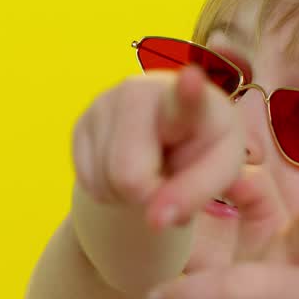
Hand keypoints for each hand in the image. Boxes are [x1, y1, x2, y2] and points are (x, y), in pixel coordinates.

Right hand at [72, 63, 246, 229]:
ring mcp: (105, 103)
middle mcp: (142, 91)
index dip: (188, 91)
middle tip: (165, 177)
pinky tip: (126, 168)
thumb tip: (155, 220)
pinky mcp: (81, 121)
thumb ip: (194, 196)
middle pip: (129, 176)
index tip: (192, 78)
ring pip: (105, 183)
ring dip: (128, 194)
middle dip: (146, 192)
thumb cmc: (201, 150)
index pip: (188, 99)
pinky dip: (109, 190)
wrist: (168, 136)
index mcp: (193, 102)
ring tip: (148, 170)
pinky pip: (87, 184)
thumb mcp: (217, 173)